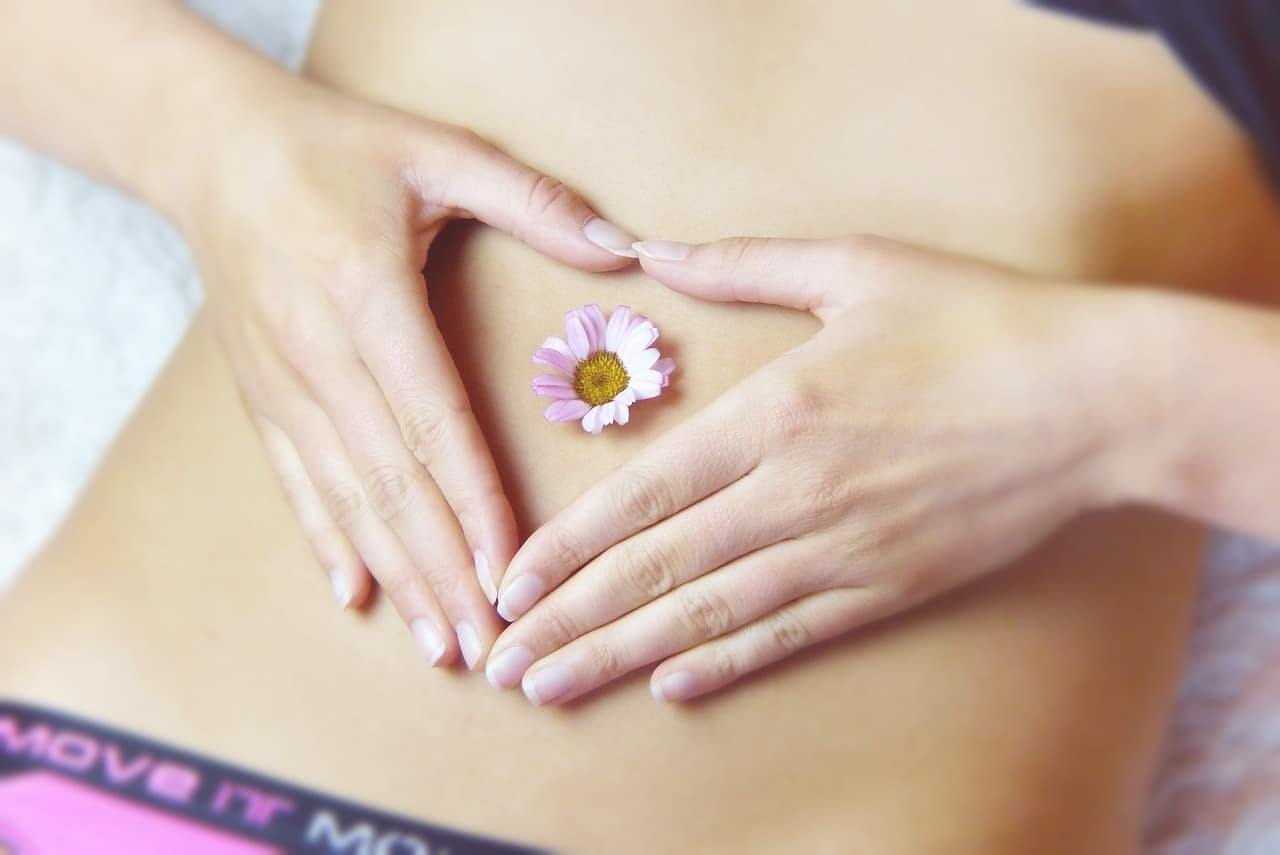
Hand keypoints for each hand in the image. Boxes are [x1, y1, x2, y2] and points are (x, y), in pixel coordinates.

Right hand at [185, 76, 638, 668]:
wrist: (210, 148)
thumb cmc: (335, 147)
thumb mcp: (437, 151)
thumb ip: (533, 202)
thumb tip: (624, 250)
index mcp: (368, 297)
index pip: (434, 423)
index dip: (476, 505)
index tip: (511, 573)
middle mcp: (318, 353)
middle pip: (391, 482)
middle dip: (445, 570)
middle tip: (490, 644)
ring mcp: (281, 382)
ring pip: (346, 496)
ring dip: (396, 574)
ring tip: (439, 642)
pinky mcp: (260, 395)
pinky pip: (296, 481)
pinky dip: (327, 541)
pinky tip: (355, 594)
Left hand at [484, 235, 1154, 701]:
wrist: (1090, 399)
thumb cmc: (974, 320)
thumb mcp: (855, 266)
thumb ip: (744, 262)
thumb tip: (654, 249)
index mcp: (777, 411)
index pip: (644, 494)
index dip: (568, 546)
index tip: (511, 582)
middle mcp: (795, 492)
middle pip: (657, 569)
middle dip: (570, 621)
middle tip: (502, 662)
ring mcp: (843, 550)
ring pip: (710, 616)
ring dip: (623, 656)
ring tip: (554, 686)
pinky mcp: (888, 586)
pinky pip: (790, 636)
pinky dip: (725, 663)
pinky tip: (670, 687)